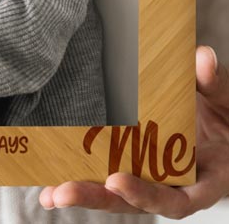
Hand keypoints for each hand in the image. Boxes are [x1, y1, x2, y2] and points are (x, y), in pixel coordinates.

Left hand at [39, 46, 228, 217]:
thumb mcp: (226, 102)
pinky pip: (106, 175)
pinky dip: (82, 177)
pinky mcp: (132, 165)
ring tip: (49, 192)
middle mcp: (172, 186)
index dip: (146, 195)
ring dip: (82, 193)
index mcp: (203, 180)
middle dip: (97, 197)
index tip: (117, 180)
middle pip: (133, 202)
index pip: (176, 199)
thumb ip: (215, 84)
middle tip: (61, 192)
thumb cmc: (226, 116)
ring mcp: (150, 178)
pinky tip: (51, 180)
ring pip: (115, 194)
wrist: (222, 126)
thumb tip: (203, 58)